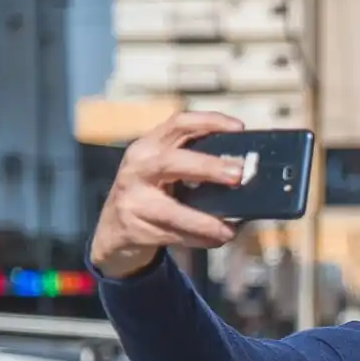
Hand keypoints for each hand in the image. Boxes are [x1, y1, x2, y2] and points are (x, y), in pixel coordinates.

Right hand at [89, 111, 247, 278]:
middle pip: (172, 161)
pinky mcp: (134, 227)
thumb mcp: (163, 170)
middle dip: (208, 167)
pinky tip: (218, 239)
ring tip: (229, 230)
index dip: (209, 121)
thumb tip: (246, 172)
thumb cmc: (151, 193)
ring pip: (171, 210)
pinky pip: (173, 235)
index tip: (239, 128)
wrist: (113, 229)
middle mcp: (137, 167)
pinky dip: (200, 239)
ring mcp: (132, 199)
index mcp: (149, 146)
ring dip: (205, 221)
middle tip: (238, 175)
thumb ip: (194, 164)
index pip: (179, 123)